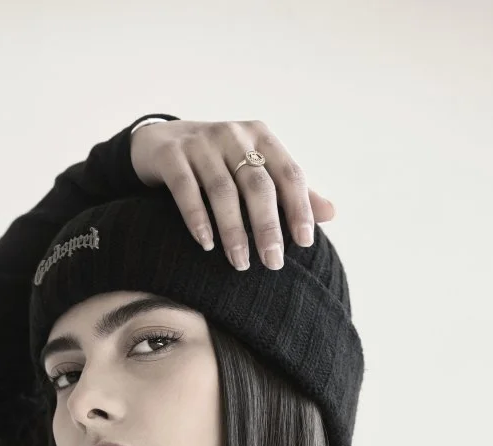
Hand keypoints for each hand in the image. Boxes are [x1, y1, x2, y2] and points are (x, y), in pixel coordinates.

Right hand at [130, 119, 335, 269]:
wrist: (160, 141)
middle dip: (267, 226)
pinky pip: (186, 189)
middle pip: (257, 184)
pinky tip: (206, 244)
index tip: (304, 243)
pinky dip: (197, 218)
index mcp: (261, 138)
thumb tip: (331, 213)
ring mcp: (201, 143)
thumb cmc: (218, 163)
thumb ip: (290, 191)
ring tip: (240, 263)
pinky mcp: (172, 155)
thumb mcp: (255, 170)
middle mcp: (234, 135)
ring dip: (233, 230)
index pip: (289, 173)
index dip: (299, 208)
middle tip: (272, 263)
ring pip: (222, 190)